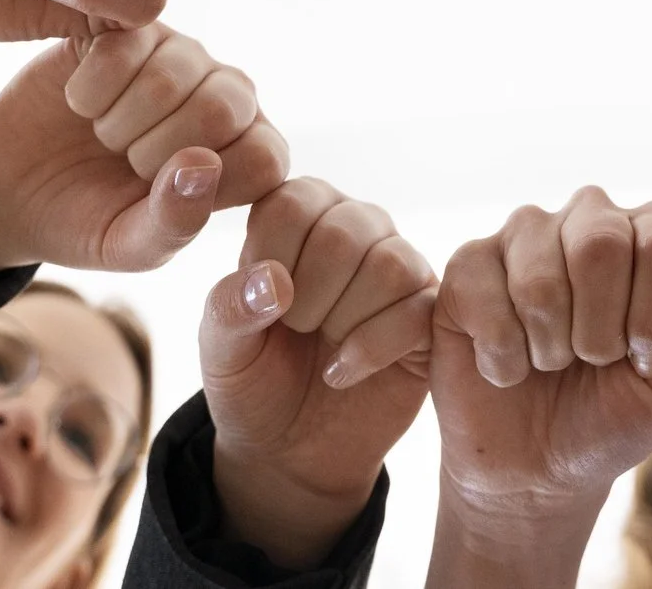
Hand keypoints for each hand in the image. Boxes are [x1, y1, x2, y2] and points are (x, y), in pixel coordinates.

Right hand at [0, 33, 287, 287]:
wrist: (13, 185)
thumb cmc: (87, 219)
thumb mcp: (129, 244)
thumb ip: (175, 221)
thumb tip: (204, 166)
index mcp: (247, 152)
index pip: (264, 158)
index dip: (203, 184)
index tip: (156, 197)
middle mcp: (227, 94)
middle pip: (223, 108)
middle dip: (155, 151)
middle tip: (125, 161)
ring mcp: (181, 55)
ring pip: (170, 76)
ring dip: (119, 122)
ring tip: (104, 135)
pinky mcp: (129, 27)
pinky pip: (122, 48)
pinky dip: (90, 89)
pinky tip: (81, 103)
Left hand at [204, 180, 436, 569]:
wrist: (290, 448)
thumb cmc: (254, 380)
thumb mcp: (221, 348)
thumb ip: (229, 307)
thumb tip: (273, 282)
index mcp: (301, 212)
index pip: (291, 203)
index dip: (269, 262)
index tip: (259, 303)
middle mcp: (356, 226)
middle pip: (343, 233)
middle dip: (308, 299)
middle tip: (295, 330)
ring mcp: (401, 267)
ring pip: (388, 266)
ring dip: (343, 321)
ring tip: (323, 346)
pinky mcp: (430, 314)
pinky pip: (417, 312)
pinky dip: (370, 349)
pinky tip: (342, 372)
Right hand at [431, 189, 651, 521]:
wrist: (534, 466)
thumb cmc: (607, 416)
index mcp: (650, 235)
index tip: (644, 361)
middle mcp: (590, 217)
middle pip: (601, 245)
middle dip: (600, 333)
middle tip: (591, 361)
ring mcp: (524, 234)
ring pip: (540, 280)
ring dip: (549, 349)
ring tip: (549, 363)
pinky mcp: (468, 262)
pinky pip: (483, 297)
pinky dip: (502, 357)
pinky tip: (506, 366)